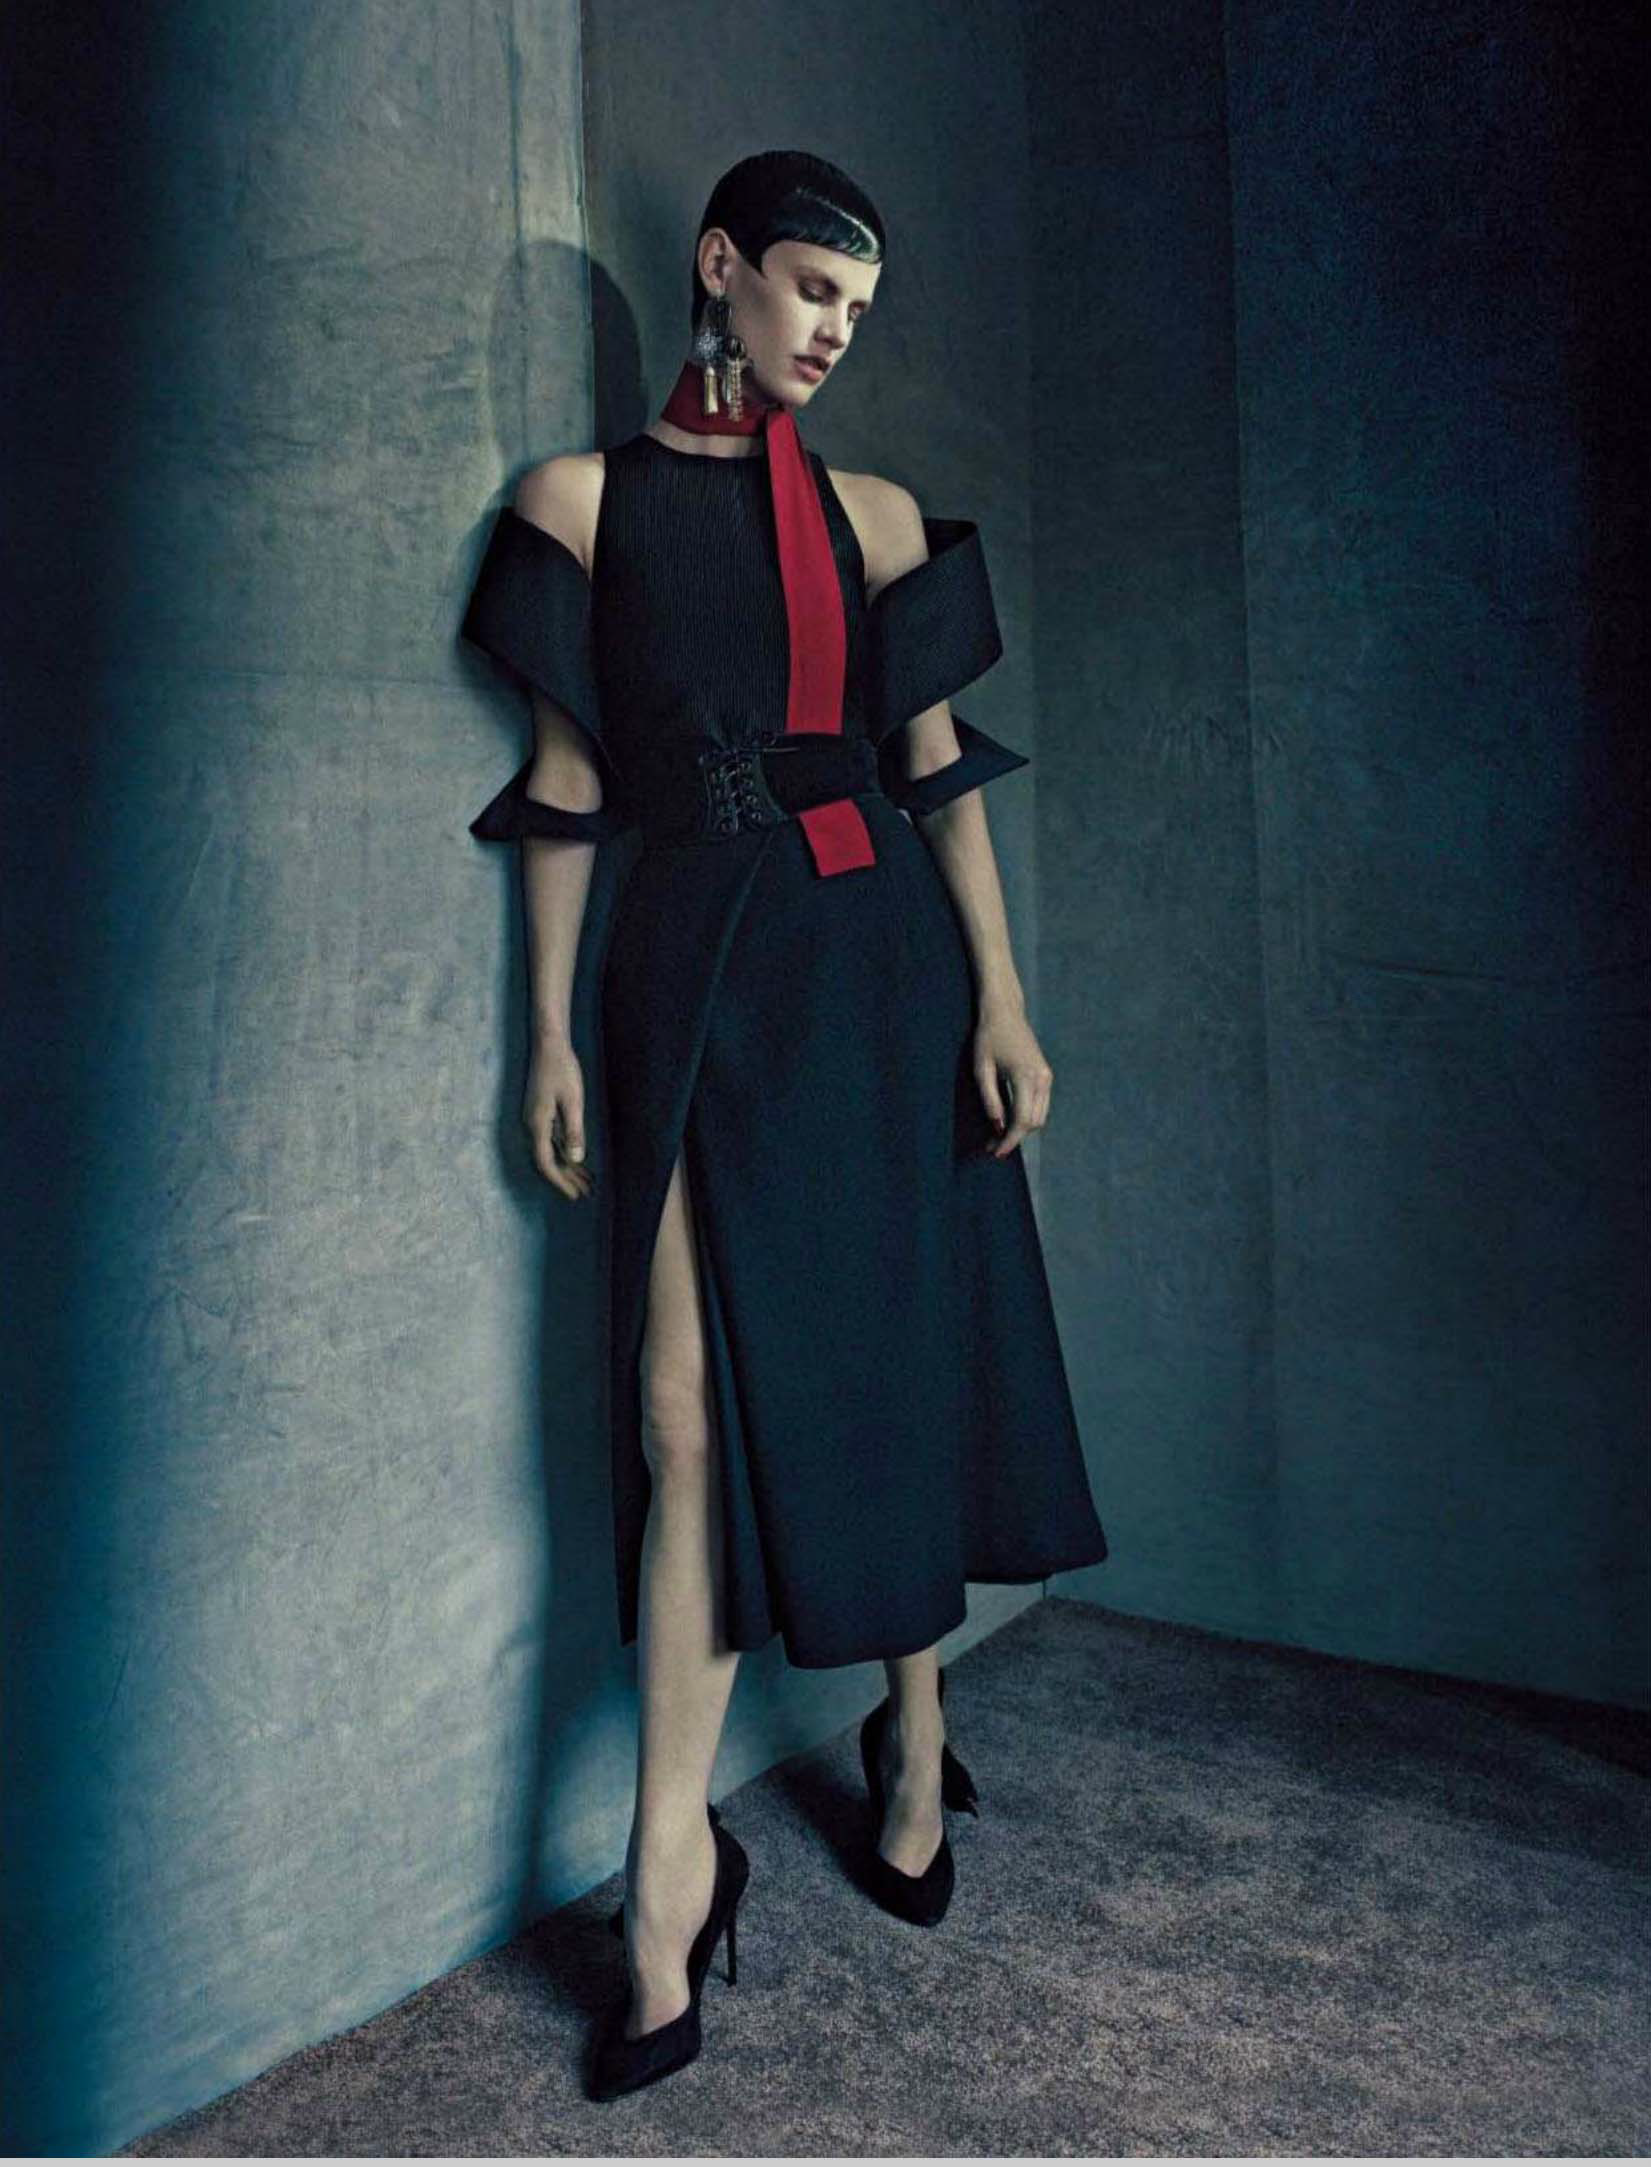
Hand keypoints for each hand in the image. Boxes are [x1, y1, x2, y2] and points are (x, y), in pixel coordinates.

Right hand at [524, 1038, 594, 1200]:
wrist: (549, 1044)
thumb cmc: (562, 1069)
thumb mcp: (573, 1101)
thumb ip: (574, 1131)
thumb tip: (575, 1159)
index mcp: (537, 1124)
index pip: (545, 1163)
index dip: (560, 1182)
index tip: (574, 1196)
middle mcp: (532, 1125)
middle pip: (548, 1160)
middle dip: (567, 1178)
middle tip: (587, 1193)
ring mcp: (535, 1119)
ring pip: (551, 1151)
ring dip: (568, 1166)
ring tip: (587, 1181)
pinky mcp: (541, 1112)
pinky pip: (552, 1139)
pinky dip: (565, 1151)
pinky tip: (578, 1158)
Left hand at [972, 1005, 1052, 1157]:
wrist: (1005, 1012)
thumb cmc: (988, 1037)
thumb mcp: (981, 1068)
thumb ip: (990, 1099)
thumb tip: (997, 1126)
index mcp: (1026, 1076)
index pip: (1022, 1120)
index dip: (1009, 1140)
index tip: (995, 1152)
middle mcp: (1042, 1079)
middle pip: (1034, 1122)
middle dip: (1014, 1138)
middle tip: (991, 1145)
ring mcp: (1047, 1077)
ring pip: (1040, 1116)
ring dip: (1021, 1129)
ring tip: (998, 1135)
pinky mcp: (1046, 1075)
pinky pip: (1040, 1105)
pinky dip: (1027, 1117)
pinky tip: (1009, 1120)